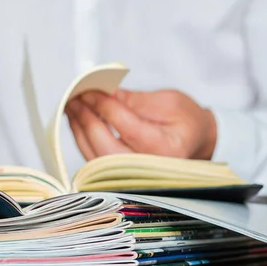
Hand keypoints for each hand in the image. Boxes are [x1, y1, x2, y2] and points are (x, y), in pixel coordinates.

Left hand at [65, 88, 216, 160]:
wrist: (194, 141)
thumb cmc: (185, 122)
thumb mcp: (169, 102)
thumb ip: (134, 100)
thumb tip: (105, 91)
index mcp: (167, 148)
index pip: (128, 128)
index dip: (106, 107)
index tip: (91, 90)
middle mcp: (149, 168)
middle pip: (105, 148)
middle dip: (86, 119)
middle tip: (76, 97)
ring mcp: (132, 175)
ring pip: (94, 156)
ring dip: (79, 129)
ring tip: (72, 105)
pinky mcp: (118, 175)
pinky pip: (93, 159)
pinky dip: (82, 138)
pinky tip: (77, 119)